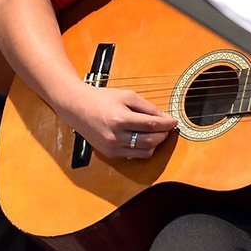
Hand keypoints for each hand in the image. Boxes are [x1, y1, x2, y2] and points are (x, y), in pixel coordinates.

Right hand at [62, 84, 177, 160]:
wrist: (77, 107)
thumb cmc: (102, 98)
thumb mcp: (127, 95)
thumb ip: (147, 107)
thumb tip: (164, 118)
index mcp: (120, 119)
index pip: (151, 125)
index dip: (166, 124)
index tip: (174, 121)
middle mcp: (116, 136)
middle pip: (150, 141)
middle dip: (163, 135)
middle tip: (167, 128)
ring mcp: (112, 147)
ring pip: (144, 152)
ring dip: (155, 144)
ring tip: (157, 133)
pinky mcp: (109, 154)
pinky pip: (133, 155)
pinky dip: (142, 148)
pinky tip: (143, 138)